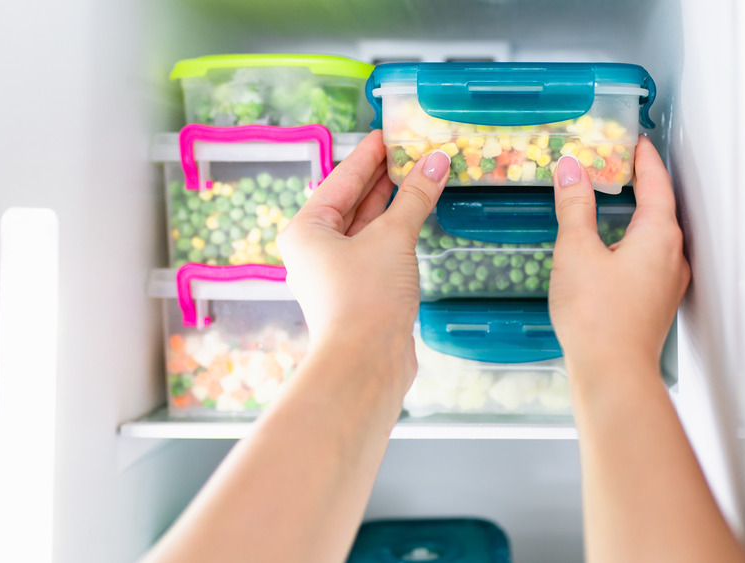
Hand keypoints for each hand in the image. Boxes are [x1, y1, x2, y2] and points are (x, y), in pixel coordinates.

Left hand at [276, 130, 450, 394]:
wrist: (366, 363)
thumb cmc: (365, 298)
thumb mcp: (392, 238)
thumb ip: (414, 197)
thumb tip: (436, 161)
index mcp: (307, 229)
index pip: (342, 179)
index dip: (369, 154)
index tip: (390, 132)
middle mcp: (315, 249)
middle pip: (352, 202)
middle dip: (384, 177)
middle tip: (413, 150)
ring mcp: (336, 272)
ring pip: (367, 227)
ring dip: (394, 204)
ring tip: (422, 175)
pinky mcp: (358, 292)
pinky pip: (378, 249)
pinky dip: (397, 231)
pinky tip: (418, 216)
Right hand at [548, 136, 688, 372]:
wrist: (612, 374)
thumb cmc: (597, 316)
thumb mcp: (576, 251)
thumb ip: (574, 206)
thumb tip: (572, 170)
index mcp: (659, 235)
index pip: (657, 183)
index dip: (645, 159)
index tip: (636, 142)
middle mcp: (672, 257)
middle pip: (661, 208)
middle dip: (641, 185)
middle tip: (620, 166)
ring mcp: (668, 283)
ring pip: (656, 236)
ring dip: (637, 215)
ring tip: (613, 203)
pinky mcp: (656, 303)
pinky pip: (650, 260)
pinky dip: (633, 242)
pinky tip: (612, 250)